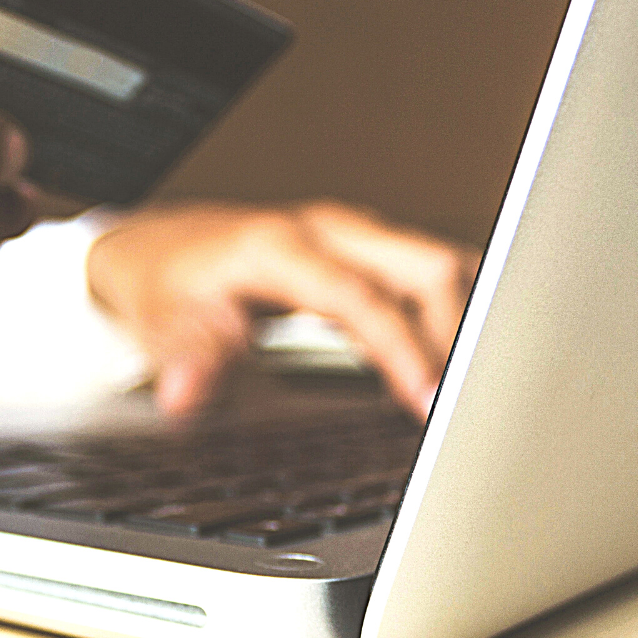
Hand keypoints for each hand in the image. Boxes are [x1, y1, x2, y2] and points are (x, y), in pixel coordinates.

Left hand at [87, 201, 479, 417]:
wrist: (159, 245)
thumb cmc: (165, 280)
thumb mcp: (162, 321)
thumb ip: (186, 356)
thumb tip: (185, 396)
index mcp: (281, 245)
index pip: (361, 297)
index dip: (402, 349)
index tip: (430, 401)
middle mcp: (327, 230)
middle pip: (427, 266)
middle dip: (462, 334)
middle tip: (473, 406)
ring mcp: (350, 238)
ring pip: (439, 266)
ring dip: (466, 324)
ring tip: (478, 392)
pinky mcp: (362, 254)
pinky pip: (426, 279)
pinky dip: (450, 318)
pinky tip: (453, 365)